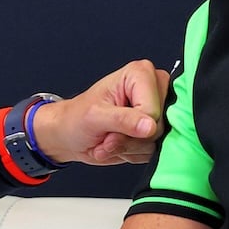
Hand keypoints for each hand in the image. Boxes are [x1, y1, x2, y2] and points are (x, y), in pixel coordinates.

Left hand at [32, 60, 171, 165]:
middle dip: (130, 138)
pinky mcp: (154, 132)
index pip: (152, 110)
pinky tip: (118, 144)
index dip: (133, 125)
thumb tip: (150, 126)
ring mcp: (156, 113)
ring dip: (128, 147)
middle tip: (109, 133)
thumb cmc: (77, 117)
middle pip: (159, 127)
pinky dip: (131, 154)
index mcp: (140, 74)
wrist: (70, 134)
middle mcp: (153, 90)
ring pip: (156, 142)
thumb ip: (123, 120)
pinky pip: (153, 152)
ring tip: (109, 138)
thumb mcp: (95, 116)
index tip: (111, 123)